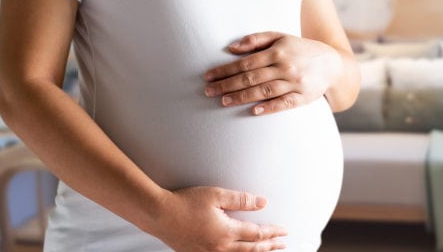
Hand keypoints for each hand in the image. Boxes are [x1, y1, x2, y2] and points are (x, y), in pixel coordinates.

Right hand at [149, 186, 286, 251]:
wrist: (158, 214)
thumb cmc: (184, 202)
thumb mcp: (216, 195)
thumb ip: (241, 199)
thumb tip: (262, 202)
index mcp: (226, 232)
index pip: (256, 234)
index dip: (272, 233)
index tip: (283, 232)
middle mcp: (219, 247)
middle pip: (251, 249)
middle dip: (269, 246)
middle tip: (282, 244)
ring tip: (267, 251)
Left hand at [203, 31, 341, 114]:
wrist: (332, 64)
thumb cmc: (301, 49)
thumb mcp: (281, 37)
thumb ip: (256, 40)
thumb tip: (231, 48)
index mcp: (278, 51)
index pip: (246, 62)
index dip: (225, 70)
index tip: (208, 76)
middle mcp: (286, 67)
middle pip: (251, 77)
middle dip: (227, 84)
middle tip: (208, 91)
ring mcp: (295, 83)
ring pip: (264, 91)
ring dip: (242, 97)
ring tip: (224, 101)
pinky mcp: (303, 97)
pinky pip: (284, 104)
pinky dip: (269, 108)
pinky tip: (254, 111)